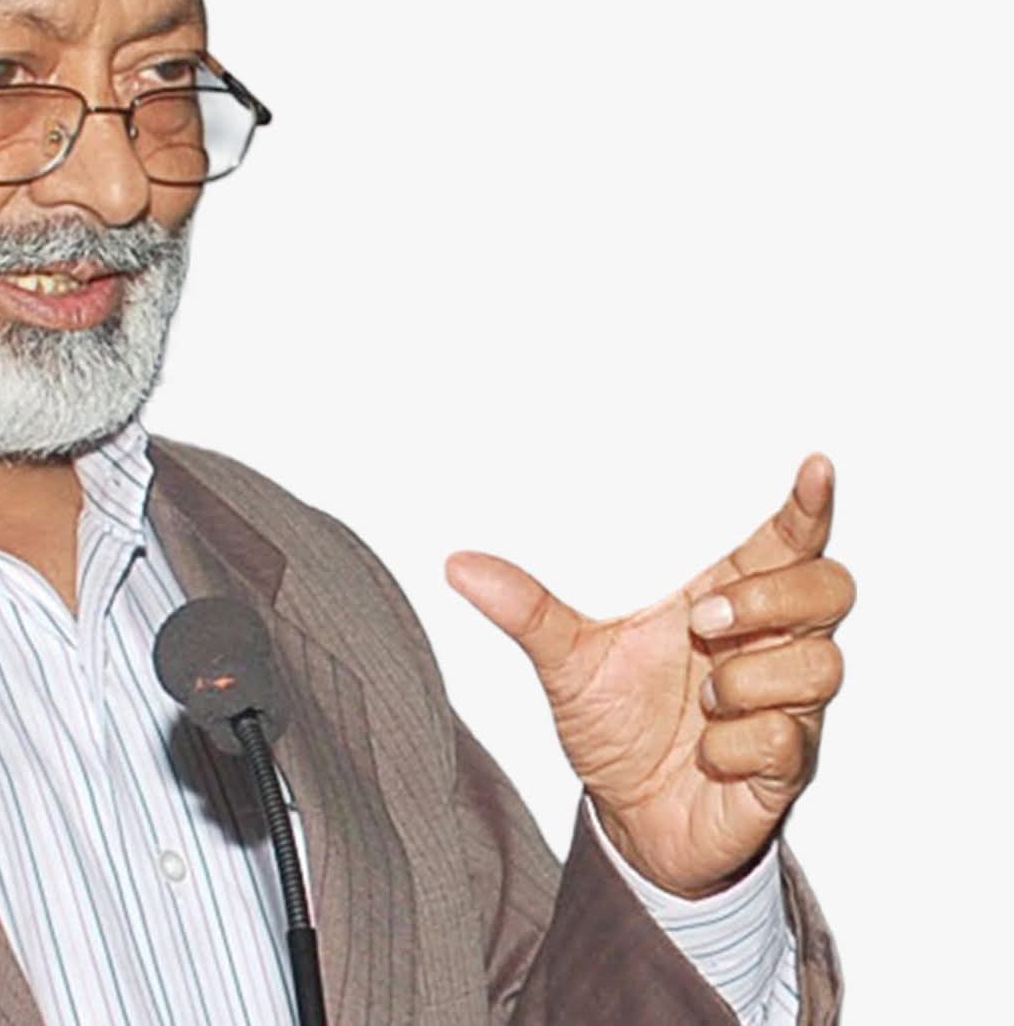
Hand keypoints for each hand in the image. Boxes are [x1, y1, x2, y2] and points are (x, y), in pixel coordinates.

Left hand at [445, 454, 854, 895]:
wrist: (632, 819)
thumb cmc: (618, 724)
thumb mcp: (565, 661)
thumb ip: (526, 609)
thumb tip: (459, 565)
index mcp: (725, 600)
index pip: (787, 541)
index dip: (807, 505)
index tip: (812, 467)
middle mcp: (767, 644)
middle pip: (828, 588)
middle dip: (771, 598)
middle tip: (703, 621)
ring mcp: (786, 704)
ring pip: (821, 664)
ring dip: (749, 679)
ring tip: (701, 696)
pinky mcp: (785, 764)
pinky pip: (787, 740)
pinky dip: (737, 744)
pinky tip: (704, 752)